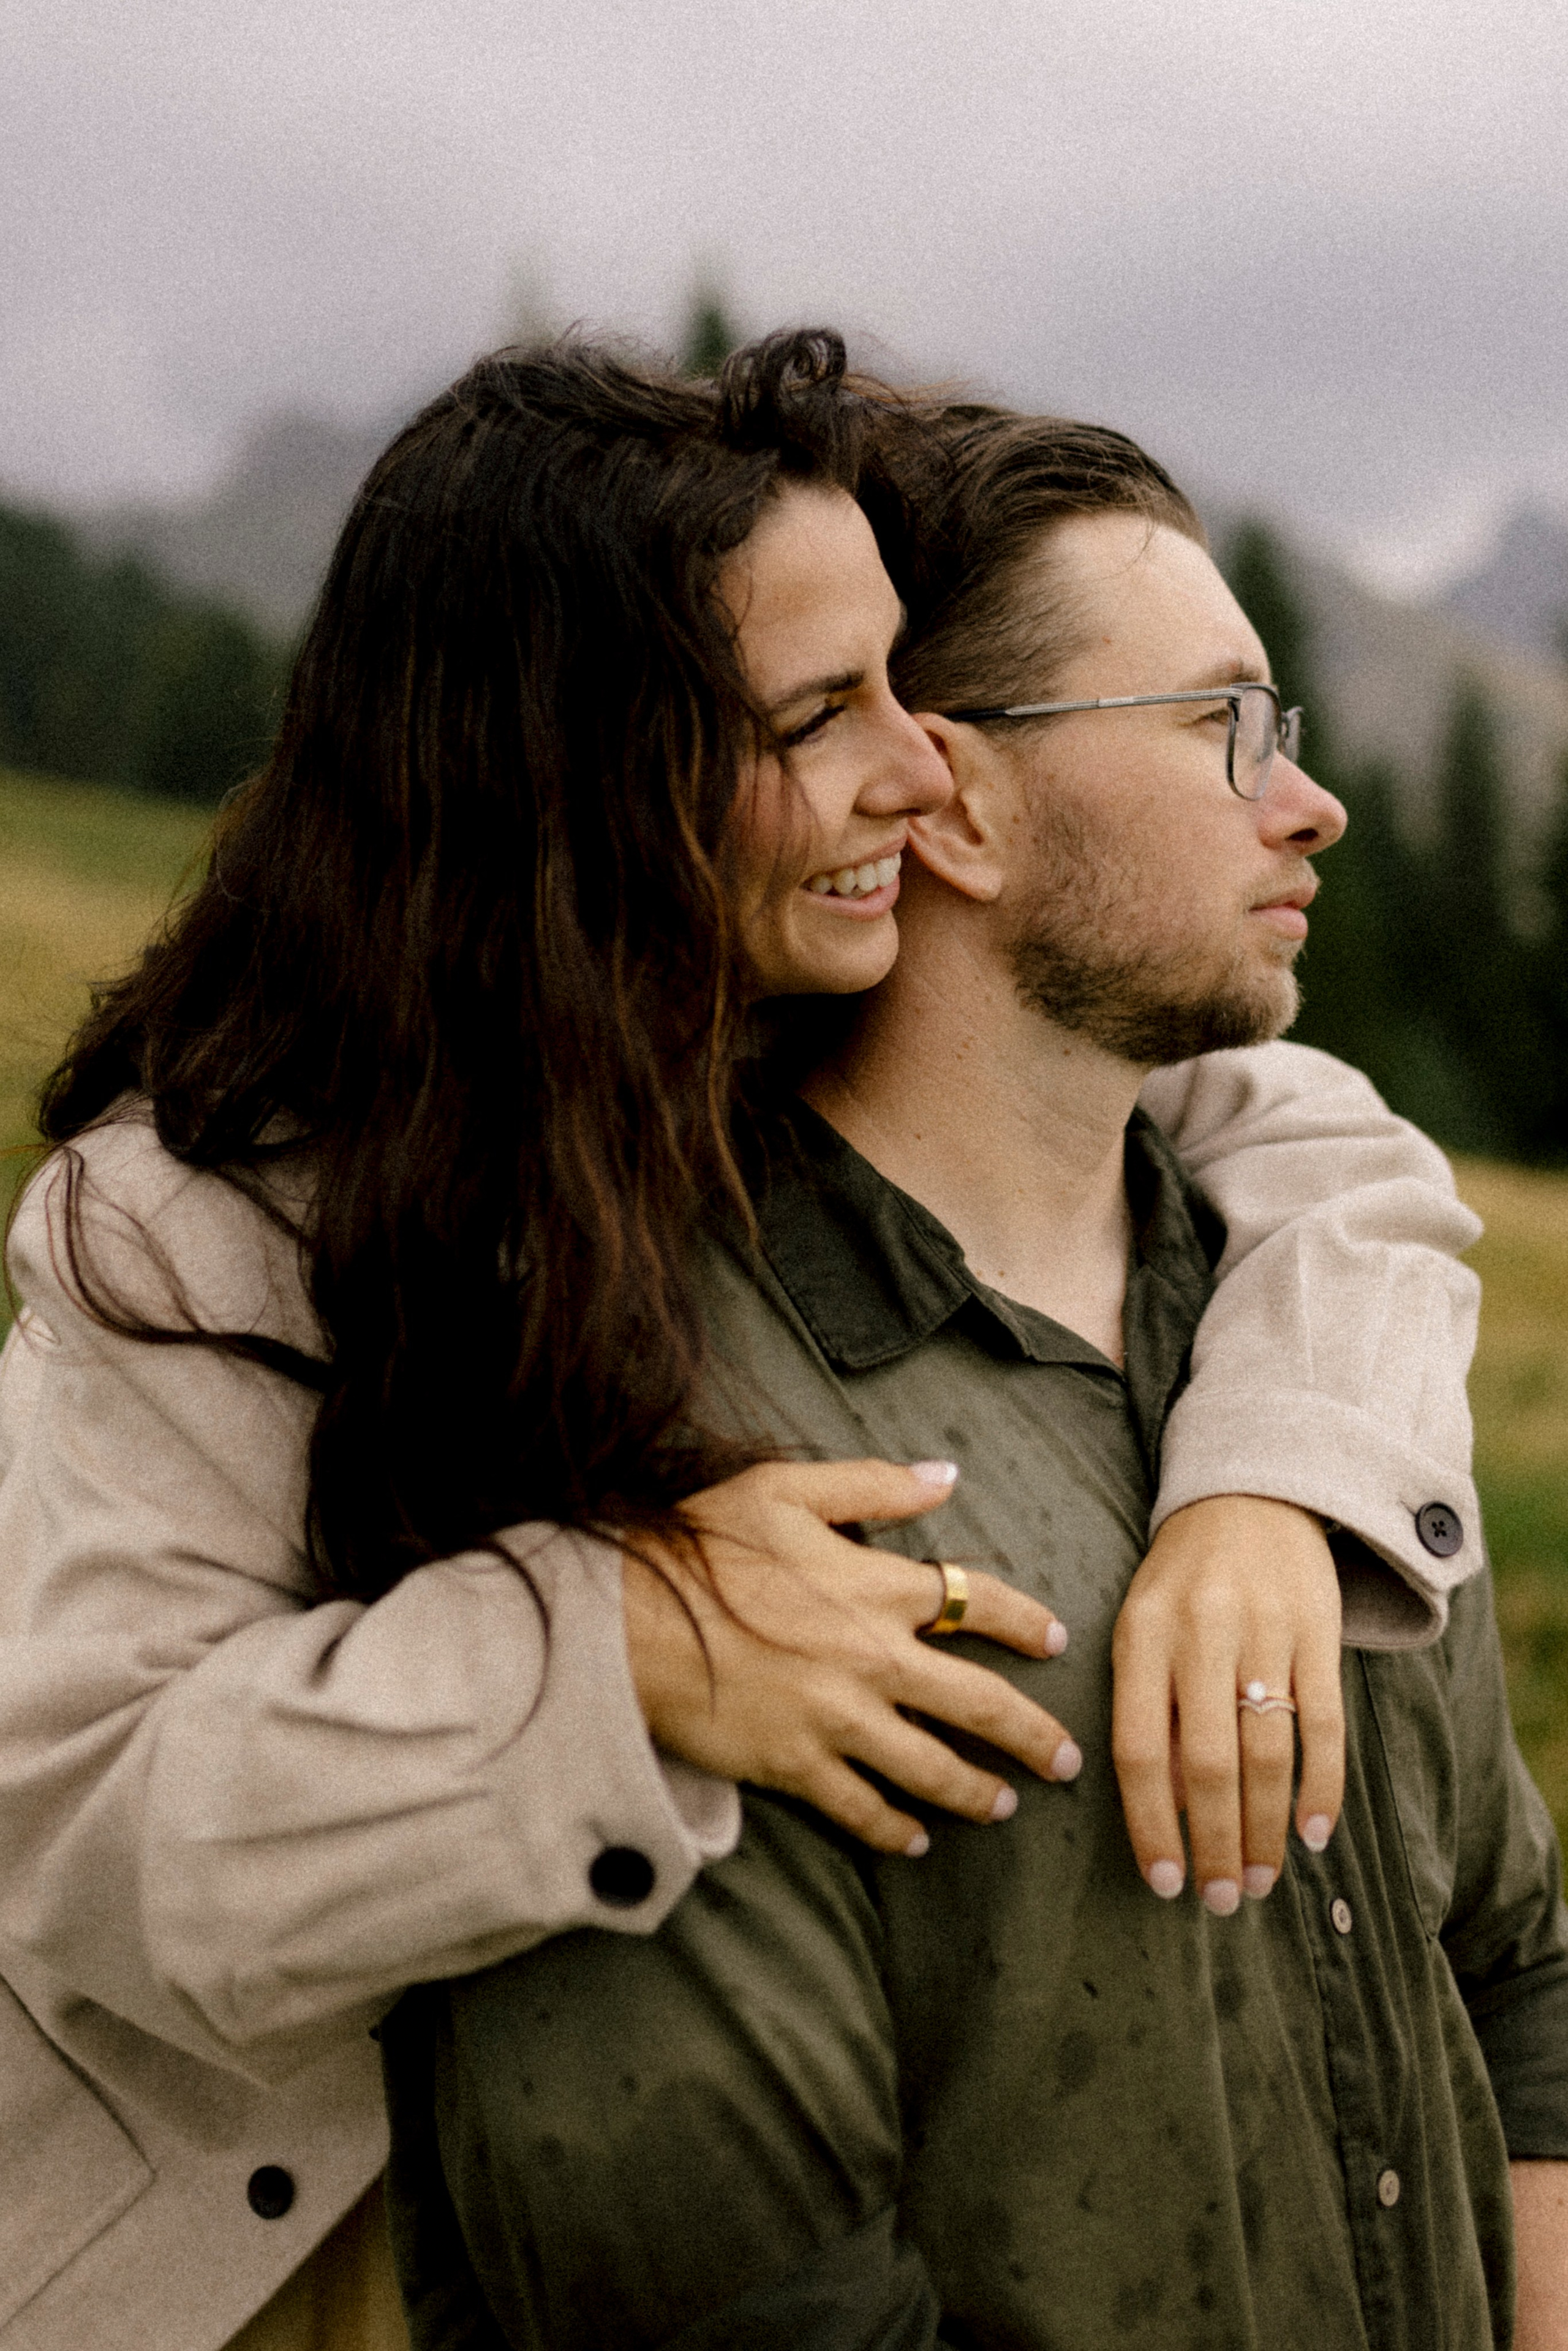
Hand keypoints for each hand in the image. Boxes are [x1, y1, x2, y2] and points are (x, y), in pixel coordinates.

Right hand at [622, 1458, 1079, 1855]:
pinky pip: (861, 1808)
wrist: (628, 1622)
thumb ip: (872, 1484)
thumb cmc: (702, 1546)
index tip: (1055, 1639)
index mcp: (877, 1586)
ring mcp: (837, 1719)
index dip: (1024, 1621)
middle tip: (1066, 1759)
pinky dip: (894, 1828)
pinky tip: (915, 1840)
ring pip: (931, 1768)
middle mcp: (873, 1659)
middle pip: (978, 1704)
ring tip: (1002, 1805)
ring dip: (975, 1791)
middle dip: (1032, 1736)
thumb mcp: (785, 1489)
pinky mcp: (796, 1765)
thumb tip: (945, 1475)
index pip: (976, 1601)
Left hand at [1110, 1495, 1344, 1912]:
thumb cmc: (1181, 1582)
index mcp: (1141, 1635)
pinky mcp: (1318, 1632)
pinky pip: (1324, 1725)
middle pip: (1209, 1764)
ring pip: (1268, 1754)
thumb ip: (1148, 1711)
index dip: (1151, 1824)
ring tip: (1260, 1881)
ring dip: (1265, 1829)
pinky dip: (1322, 1787)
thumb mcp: (1141, 1630)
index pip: (1139, 1750)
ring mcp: (1264, 1631)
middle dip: (1215, 1844)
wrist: (1248, 1494)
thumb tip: (1167, 1812)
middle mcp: (1200, 1634)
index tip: (1163, 1883)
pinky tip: (1313, 1833)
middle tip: (1220, 1900)